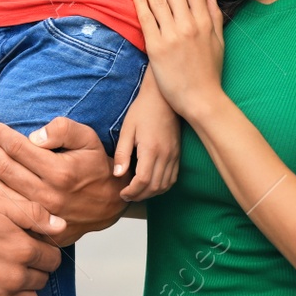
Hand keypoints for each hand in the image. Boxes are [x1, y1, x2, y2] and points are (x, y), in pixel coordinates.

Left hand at [0, 117, 125, 242]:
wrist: (111, 202)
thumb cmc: (95, 167)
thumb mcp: (88, 138)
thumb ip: (62, 130)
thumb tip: (34, 136)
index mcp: (60, 172)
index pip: (18, 148)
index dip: (1, 135)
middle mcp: (49, 195)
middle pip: (5, 169)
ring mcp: (43, 216)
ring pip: (1, 193)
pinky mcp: (42, 230)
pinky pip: (10, 213)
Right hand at [0, 193, 63, 295]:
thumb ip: (32, 213)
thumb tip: (61, 226)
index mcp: (22, 248)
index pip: (52, 257)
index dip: (43, 251)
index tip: (31, 248)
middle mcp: (16, 275)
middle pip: (42, 278)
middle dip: (34, 269)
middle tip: (15, 260)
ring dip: (26, 290)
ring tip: (8, 278)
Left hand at [113, 75, 179, 201]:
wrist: (163, 99)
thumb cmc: (142, 111)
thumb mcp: (127, 129)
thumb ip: (123, 153)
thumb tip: (118, 175)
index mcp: (151, 150)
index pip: (142, 181)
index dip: (132, 191)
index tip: (122, 193)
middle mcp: (165, 156)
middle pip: (154, 187)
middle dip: (140, 196)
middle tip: (127, 196)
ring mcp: (174, 156)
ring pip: (165, 185)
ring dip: (151, 193)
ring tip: (137, 193)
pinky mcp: (178, 155)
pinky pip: (172, 178)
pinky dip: (162, 186)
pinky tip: (151, 185)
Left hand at [131, 0, 224, 118]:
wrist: (202, 100)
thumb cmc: (210, 73)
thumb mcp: (218, 42)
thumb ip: (214, 16)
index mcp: (204, 20)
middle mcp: (189, 24)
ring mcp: (173, 35)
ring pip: (158, 0)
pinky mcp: (157, 47)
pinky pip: (146, 19)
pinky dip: (140, 2)